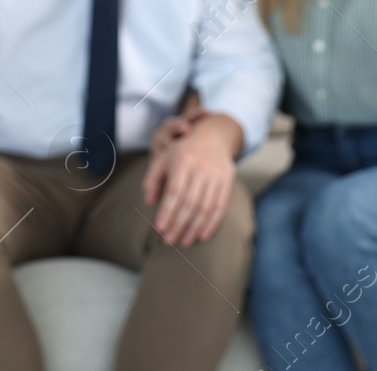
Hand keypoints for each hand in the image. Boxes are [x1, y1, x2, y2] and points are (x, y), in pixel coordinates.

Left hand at [143, 114, 239, 247]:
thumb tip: (149, 202)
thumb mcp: (163, 158)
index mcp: (182, 160)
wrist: (213, 136)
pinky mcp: (227, 180)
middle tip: (168, 240)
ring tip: (184, 241)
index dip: (167, 211)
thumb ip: (152, 179)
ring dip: (194, 227)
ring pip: (205, 207)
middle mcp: (201, 167)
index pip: (174, 192)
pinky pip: (220, 206)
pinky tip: (202, 235)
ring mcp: (216, 174)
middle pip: (189, 202)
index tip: (159, 228)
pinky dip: (211, 223)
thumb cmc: (182, 151)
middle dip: (178, 224)